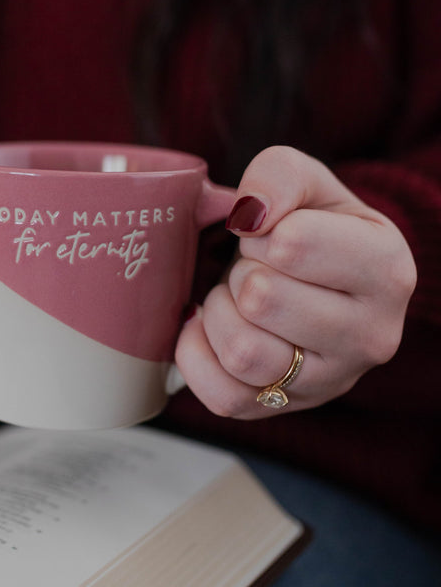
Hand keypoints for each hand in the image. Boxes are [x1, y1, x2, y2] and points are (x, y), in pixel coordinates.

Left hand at [175, 146, 416, 418]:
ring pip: (242, 353)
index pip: (291, 246)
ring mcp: (326, 383)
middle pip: (261, 300)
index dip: (261, 232)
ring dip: (220, 314)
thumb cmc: (311, 232)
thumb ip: (278, 176)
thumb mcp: (305, 186)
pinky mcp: (279, 410)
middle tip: (253, 271)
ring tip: (236, 301)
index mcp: (386, 272)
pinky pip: (220, 394)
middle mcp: (370, 338)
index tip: (271, 236)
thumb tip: (250, 214)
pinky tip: (212, 331)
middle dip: (241, 273)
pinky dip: (198, 355)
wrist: (313, 286)